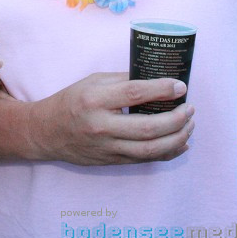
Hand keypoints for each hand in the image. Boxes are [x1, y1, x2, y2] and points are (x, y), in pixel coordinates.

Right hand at [29, 73, 193, 164]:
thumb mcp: (92, 81)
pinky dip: (167, 153)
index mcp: (95, 99)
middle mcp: (101, 126)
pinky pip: (144, 159)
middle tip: (190, 109)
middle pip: (148, 127)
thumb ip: (122, 80)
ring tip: (189, 126)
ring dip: (176, 138)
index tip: (181, 86)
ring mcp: (107, 147)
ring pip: (150, 149)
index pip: (135, 93)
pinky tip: (181, 144)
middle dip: (176, 119)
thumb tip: (155, 76)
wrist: (46, 132)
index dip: (162, 89)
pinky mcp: (111, 161)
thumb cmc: (71, 101)